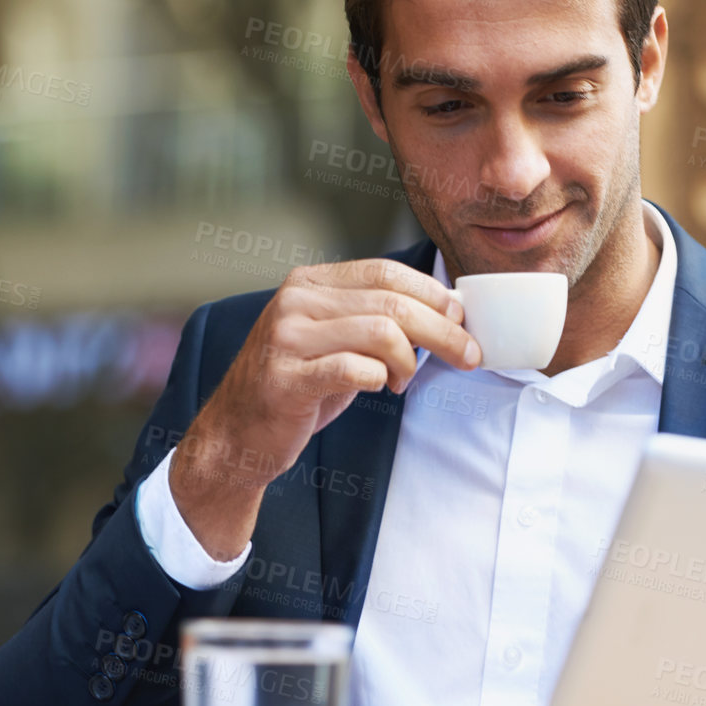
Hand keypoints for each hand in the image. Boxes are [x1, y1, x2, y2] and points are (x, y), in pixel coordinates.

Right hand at [170, 259, 478, 559]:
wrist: (237, 433)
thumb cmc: (298, 386)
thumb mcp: (335, 339)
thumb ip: (375, 319)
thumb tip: (446, 314)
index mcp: (311, 283)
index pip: (387, 272)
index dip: (434, 294)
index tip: (463, 320)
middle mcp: (296, 301)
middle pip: (393, 303)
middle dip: (444, 331)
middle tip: (468, 356)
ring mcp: (287, 338)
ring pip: (381, 333)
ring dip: (409, 361)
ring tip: (403, 381)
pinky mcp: (286, 378)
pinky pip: (354, 369)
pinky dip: (380, 378)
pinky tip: (380, 386)